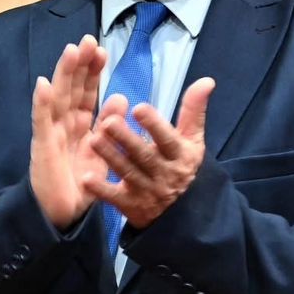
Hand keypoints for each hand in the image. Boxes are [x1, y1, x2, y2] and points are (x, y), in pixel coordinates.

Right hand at [29, 36, 109, 229]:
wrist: (62, 216)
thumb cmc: (80, 186)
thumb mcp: (103, 153)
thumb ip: (110, 126)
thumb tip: (122, 98)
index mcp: (80, 126)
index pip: (86, 93)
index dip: (92, 72)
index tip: (102, 50)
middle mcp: (64, 125)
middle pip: (71, 89)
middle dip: (79, 65)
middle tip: (88, 40)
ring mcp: (51, 134)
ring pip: (57, 98)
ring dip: (62, 75)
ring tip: (70, 51)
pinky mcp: (41, 148)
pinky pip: (41, 123)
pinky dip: (41, 103)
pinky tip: (42, 85)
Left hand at [85, 76, 214, 229]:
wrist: (184, 214)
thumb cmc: (182, 165)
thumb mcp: (192, 140)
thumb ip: (194, 110)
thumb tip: (207, 80)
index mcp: (179, 154)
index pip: (167, 138)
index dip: (154, 125)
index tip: (139, 108)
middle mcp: (164, 173)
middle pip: (144, 156)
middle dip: (126, 140)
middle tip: (108, 123)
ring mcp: (147, 191)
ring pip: (127, 173)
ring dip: (110, 158)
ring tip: (93, 140)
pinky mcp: (132, 206)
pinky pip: (115, 199)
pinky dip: (101, 190)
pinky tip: (86, 179)